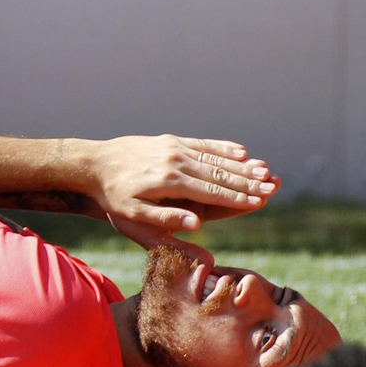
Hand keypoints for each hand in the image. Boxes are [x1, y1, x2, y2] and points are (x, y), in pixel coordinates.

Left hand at [81, 134, 277, 232]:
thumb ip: (165, 221)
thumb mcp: (132, 216)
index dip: (237, 198)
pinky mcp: (170, 140)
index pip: (211, 192)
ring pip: (215, 157)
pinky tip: (241, 151)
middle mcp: (175, 161)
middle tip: (273, 187)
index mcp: (168, 183)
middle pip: (219, 173)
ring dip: (242, 165)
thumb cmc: (112, 197)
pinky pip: (202, 144)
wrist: (92, 164)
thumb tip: (197, 226)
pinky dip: (223, 148)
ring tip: (265, 171)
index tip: (260, 202)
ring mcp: (173, 147)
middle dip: (248, 181)